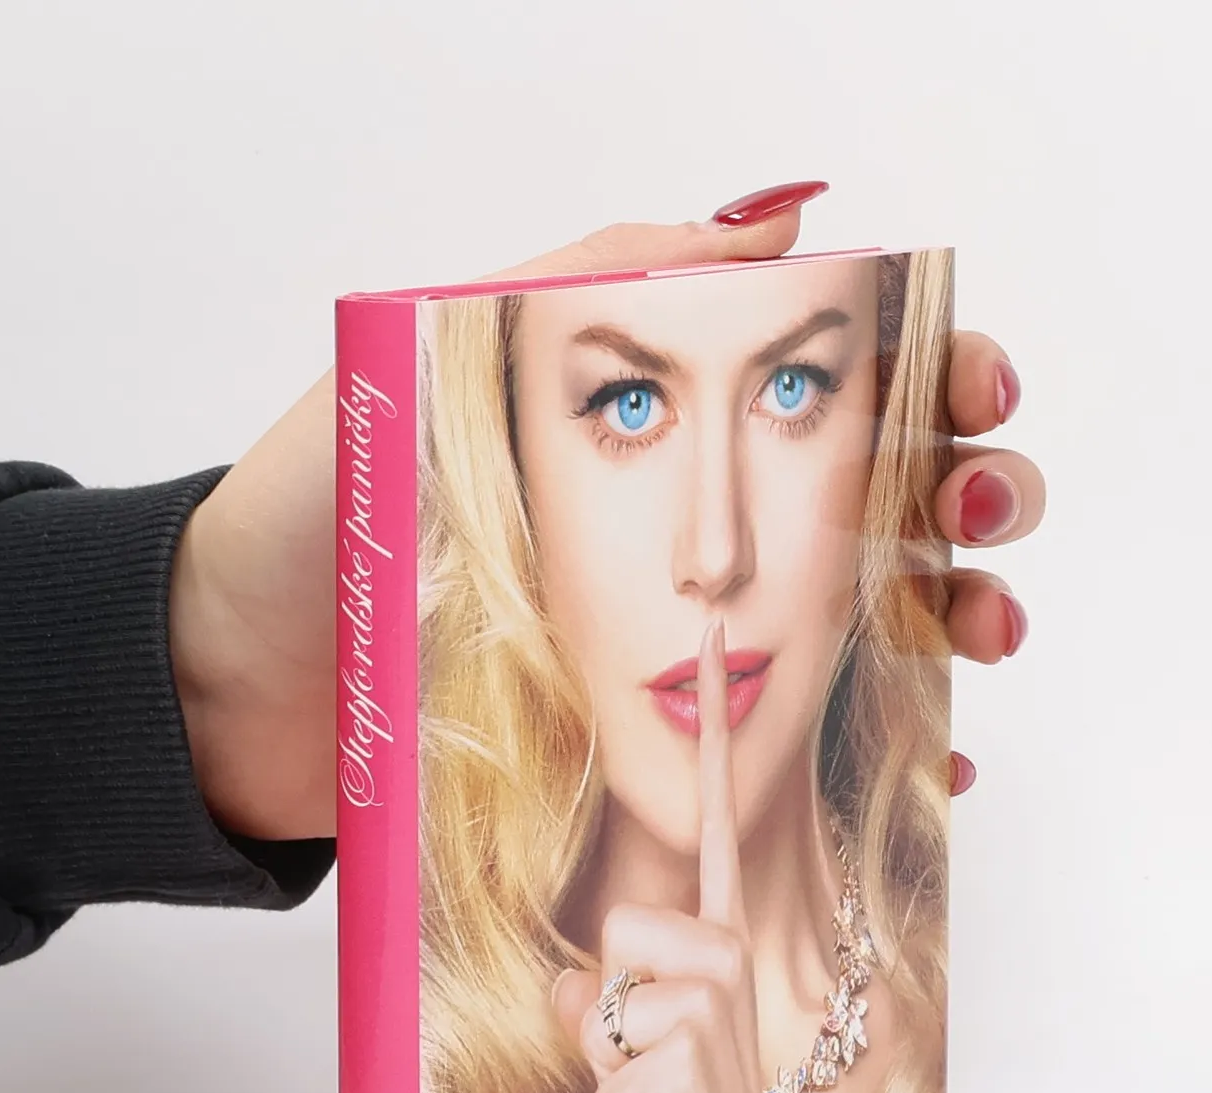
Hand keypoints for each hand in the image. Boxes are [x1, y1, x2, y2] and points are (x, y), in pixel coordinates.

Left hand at [168, 181, 1045, 839]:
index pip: (824, 377)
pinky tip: (938, 755)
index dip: (930, 374)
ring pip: (870, 620)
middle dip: (968, 488)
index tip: (973, 389)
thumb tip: (768, 218)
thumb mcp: (425, 368)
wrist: (228, 700)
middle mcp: (682, 531)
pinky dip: (891, 748)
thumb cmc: (306, 531)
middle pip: (879, 496)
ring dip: (957, 616)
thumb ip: (585, 280)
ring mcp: (681, 644)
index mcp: (645, 426)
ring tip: (983, 632)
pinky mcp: (657, 746)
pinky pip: (805, 748)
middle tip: (982, 509)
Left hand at [550, 620, 774, 1092]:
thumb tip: (569, 981)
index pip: (710, 831)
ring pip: (601, 1007)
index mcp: (722, 959)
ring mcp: (720, 1014)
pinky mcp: (693, 1064)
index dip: (714, 729)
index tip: (710, 630)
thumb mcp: (635, 1074)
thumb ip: (602, 1006)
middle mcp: (735, 971)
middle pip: (614, 931)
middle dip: (601, 1027)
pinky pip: (602, 1080)